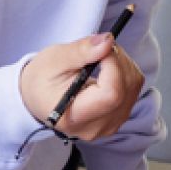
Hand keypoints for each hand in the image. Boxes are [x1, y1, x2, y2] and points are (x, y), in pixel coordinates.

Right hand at [19, 33, 144, 142]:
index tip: (102, 48)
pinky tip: (107, 68)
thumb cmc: (41, 79)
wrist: (37, 97)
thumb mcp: (54, 59)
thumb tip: (108, 41)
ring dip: (123, 64)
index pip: (111, 94)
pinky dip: (124, 72)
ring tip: (101, 56)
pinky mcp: (117, 118)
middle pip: (125, 90)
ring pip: (133, 88)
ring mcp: (109, 126)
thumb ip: (81, 51)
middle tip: (101, 47)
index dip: (113, 65)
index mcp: (75, 117)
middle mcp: (96, 127)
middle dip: (119, 60)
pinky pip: (133, 91)